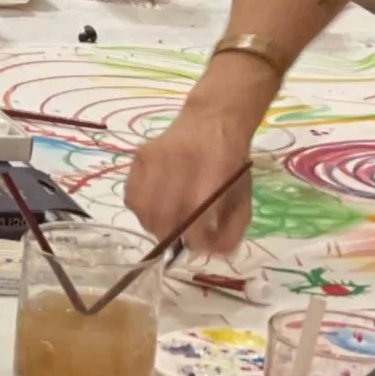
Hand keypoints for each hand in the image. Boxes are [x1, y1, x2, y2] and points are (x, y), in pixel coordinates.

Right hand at [124, 57, 273, 256]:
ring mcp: (156, 159)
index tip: (200, 243)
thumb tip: (210, 255)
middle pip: (165, 219)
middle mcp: (181, 164)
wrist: (213, 120)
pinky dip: (141, 210)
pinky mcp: (139, 156)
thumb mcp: (243, 199)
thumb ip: (232, 233)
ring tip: (169, 221)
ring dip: (155, 226)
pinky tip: (155, 206)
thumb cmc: (230, 164)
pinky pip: (131, 197)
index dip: (196, 240)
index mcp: (214, 173)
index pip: (195, 221)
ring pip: (144, 211)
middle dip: (173, 236)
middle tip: (183, 236)